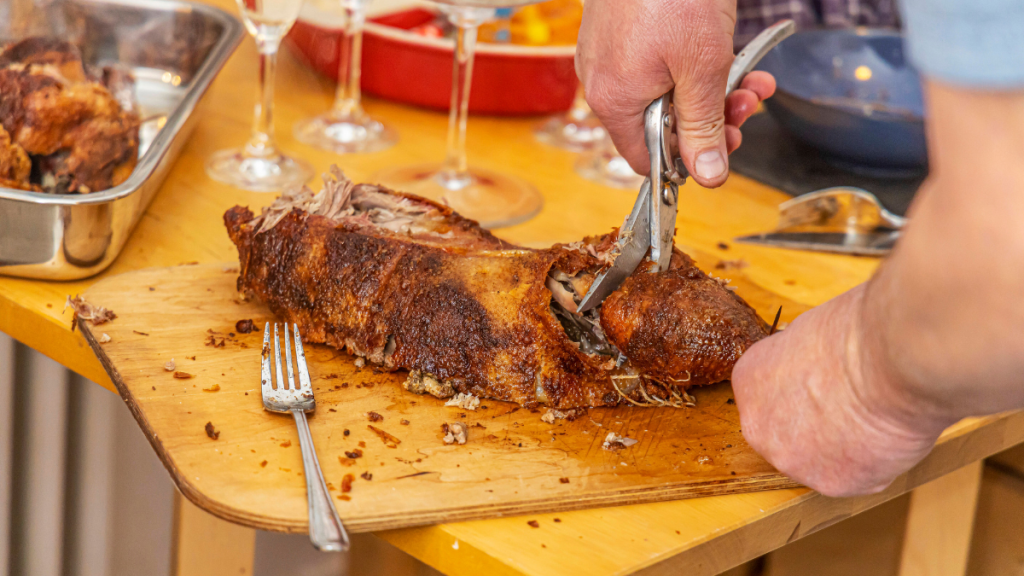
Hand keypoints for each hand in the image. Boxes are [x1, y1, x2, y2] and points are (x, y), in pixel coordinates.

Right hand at [576, 0, 775, 186]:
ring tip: (749, 79)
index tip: (722, 147)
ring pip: (664, 93)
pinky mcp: (619, 32)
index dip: (687, 160)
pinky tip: (726, 54)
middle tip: (745, 107)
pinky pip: (655, 64)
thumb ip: (704, 127)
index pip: (646, 159)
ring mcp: (608, 54)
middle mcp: (602, 81)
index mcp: (614, 100)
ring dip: (711, 92)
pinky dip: (691, 65)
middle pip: (659, 126)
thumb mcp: (703, 70)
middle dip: (710, 120)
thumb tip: (706, 177)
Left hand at [730, 285, 952, 496]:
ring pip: (820, 460)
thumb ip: (798, 360)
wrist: (892, 360)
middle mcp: (759, 427)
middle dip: (818, 423)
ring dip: (845, 446)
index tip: (829, 383)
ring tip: (874, 417)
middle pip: (789, 433)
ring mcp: (791, 460)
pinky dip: (875, 461)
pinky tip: (887, 435)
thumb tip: (814, 366)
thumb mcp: (808, 331)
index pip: (770, 396)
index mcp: (750, 380)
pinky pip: (854, 477)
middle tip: (853, 406)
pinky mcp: (830, 484)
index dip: (805, 390)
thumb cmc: (858, 333)